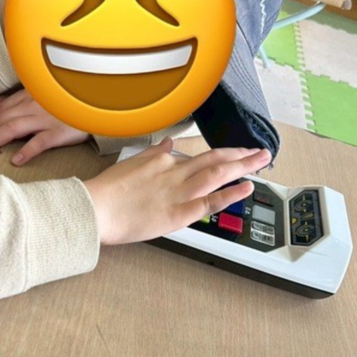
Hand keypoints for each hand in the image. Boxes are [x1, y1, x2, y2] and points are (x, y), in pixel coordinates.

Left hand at [0, 89, 88, 164]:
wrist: (95, 106)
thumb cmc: (66, 103)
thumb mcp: (38, 97)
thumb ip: (13, 101)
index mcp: (30, 96)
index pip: (2, 108)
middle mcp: (34, 106)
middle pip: (3, 119)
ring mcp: (46, 119)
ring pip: (13, 128)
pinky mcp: (59, 133)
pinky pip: (39, 142)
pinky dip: (26, 151)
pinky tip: (15, 160)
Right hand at [83, 138, 271, 245]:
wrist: (95, 208)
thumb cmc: (106, 190)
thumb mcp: (131, 162)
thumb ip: (153, 153)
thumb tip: (168, 143)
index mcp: (162, 160)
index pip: (197, 156)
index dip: (220, 155)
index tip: (234, 155)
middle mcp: (174, 172)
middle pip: (215, 159)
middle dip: (241, 155)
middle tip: (261, 152)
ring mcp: (178, 192)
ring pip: (218, 174)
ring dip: (243, 167)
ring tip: (261, 162)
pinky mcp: (178, 213)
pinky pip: (210, 202)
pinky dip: (230, 194)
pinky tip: (246, 189)